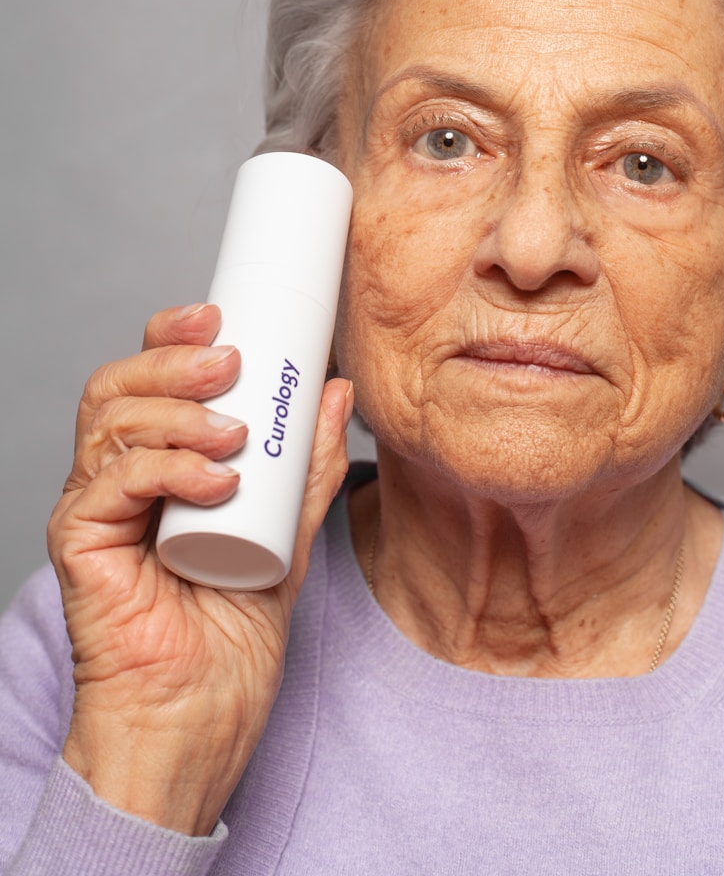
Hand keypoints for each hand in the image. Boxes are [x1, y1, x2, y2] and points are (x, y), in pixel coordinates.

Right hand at [48, 303, 351, 834]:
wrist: (201, 716)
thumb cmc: (232, 631)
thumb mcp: (290, 532)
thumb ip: (309, 466)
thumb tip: (335, 391)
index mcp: (157, 465)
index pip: (148, 380)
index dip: (173, 336)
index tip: (222, 317)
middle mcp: (117, 479)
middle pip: (118, 387)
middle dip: (172, 360)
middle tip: (230, 362)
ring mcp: (96, 512)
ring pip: (109, 423)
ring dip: (177, 413)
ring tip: (233, 433)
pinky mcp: (81, 547)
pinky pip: (108, 483)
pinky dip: (165, 468)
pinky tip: (216, 480)